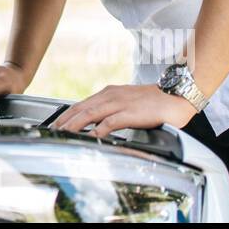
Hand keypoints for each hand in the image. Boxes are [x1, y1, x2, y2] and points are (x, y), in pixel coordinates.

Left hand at [48, 84, 197, 138]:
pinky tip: (92, 135)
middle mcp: (111, 96)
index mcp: (109, 93)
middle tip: (52, 131)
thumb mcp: (127, 102)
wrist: (176, 96)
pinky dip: (100, 128)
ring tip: (64, 133)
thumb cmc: (153, 102)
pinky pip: (111, 121)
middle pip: (82, 108)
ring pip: (91, 113)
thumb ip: (112, 110)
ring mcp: (120, 103)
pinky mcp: (131, 112)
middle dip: (65, 120)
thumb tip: (98, 123)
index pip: (81, 103)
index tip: (55, 124)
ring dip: (75, 124)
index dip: (66, 114)